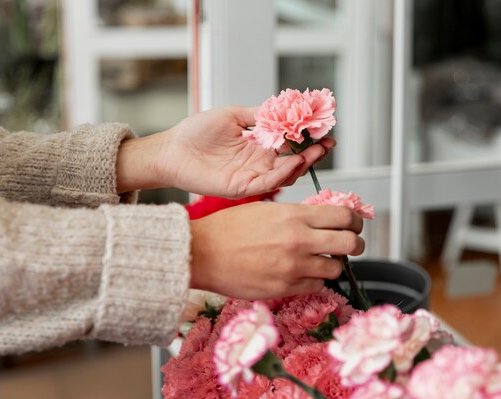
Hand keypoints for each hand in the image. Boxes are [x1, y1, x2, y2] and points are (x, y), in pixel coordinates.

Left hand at [116, 107, 334, 196]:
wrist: (171, 150)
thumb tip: (284, 108)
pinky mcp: (241, 187)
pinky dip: (283, 173)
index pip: (290, 144)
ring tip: (316, 151)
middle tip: (329, 143)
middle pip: (294, 161)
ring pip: (285, 174)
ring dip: (303, 163)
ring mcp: (252, 176)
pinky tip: (294, 162)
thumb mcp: (232, 115)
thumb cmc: (196, 132)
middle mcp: (258, 163)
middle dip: (314, 153)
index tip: (324, 129)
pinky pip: (267, 183)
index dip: (308, 137)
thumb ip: (259, 115)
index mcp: (258, 146)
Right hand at [189, 202, 364, 298]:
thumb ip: (296, 215)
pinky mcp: (285, 288)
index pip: (344, 216)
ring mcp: (294, 267)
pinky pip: (315, 286)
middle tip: (350, 245)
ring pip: (335, 268)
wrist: (203, 253)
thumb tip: (321, 221)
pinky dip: (313, 280)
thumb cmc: (227, 229)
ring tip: (318, 261)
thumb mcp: (265, 210)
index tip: (354, 224)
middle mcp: (299, 241)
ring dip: (331, 264)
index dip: (355, 221)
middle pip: (350, 244)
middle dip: (355, 244)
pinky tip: (301, 274)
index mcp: (295, 216)